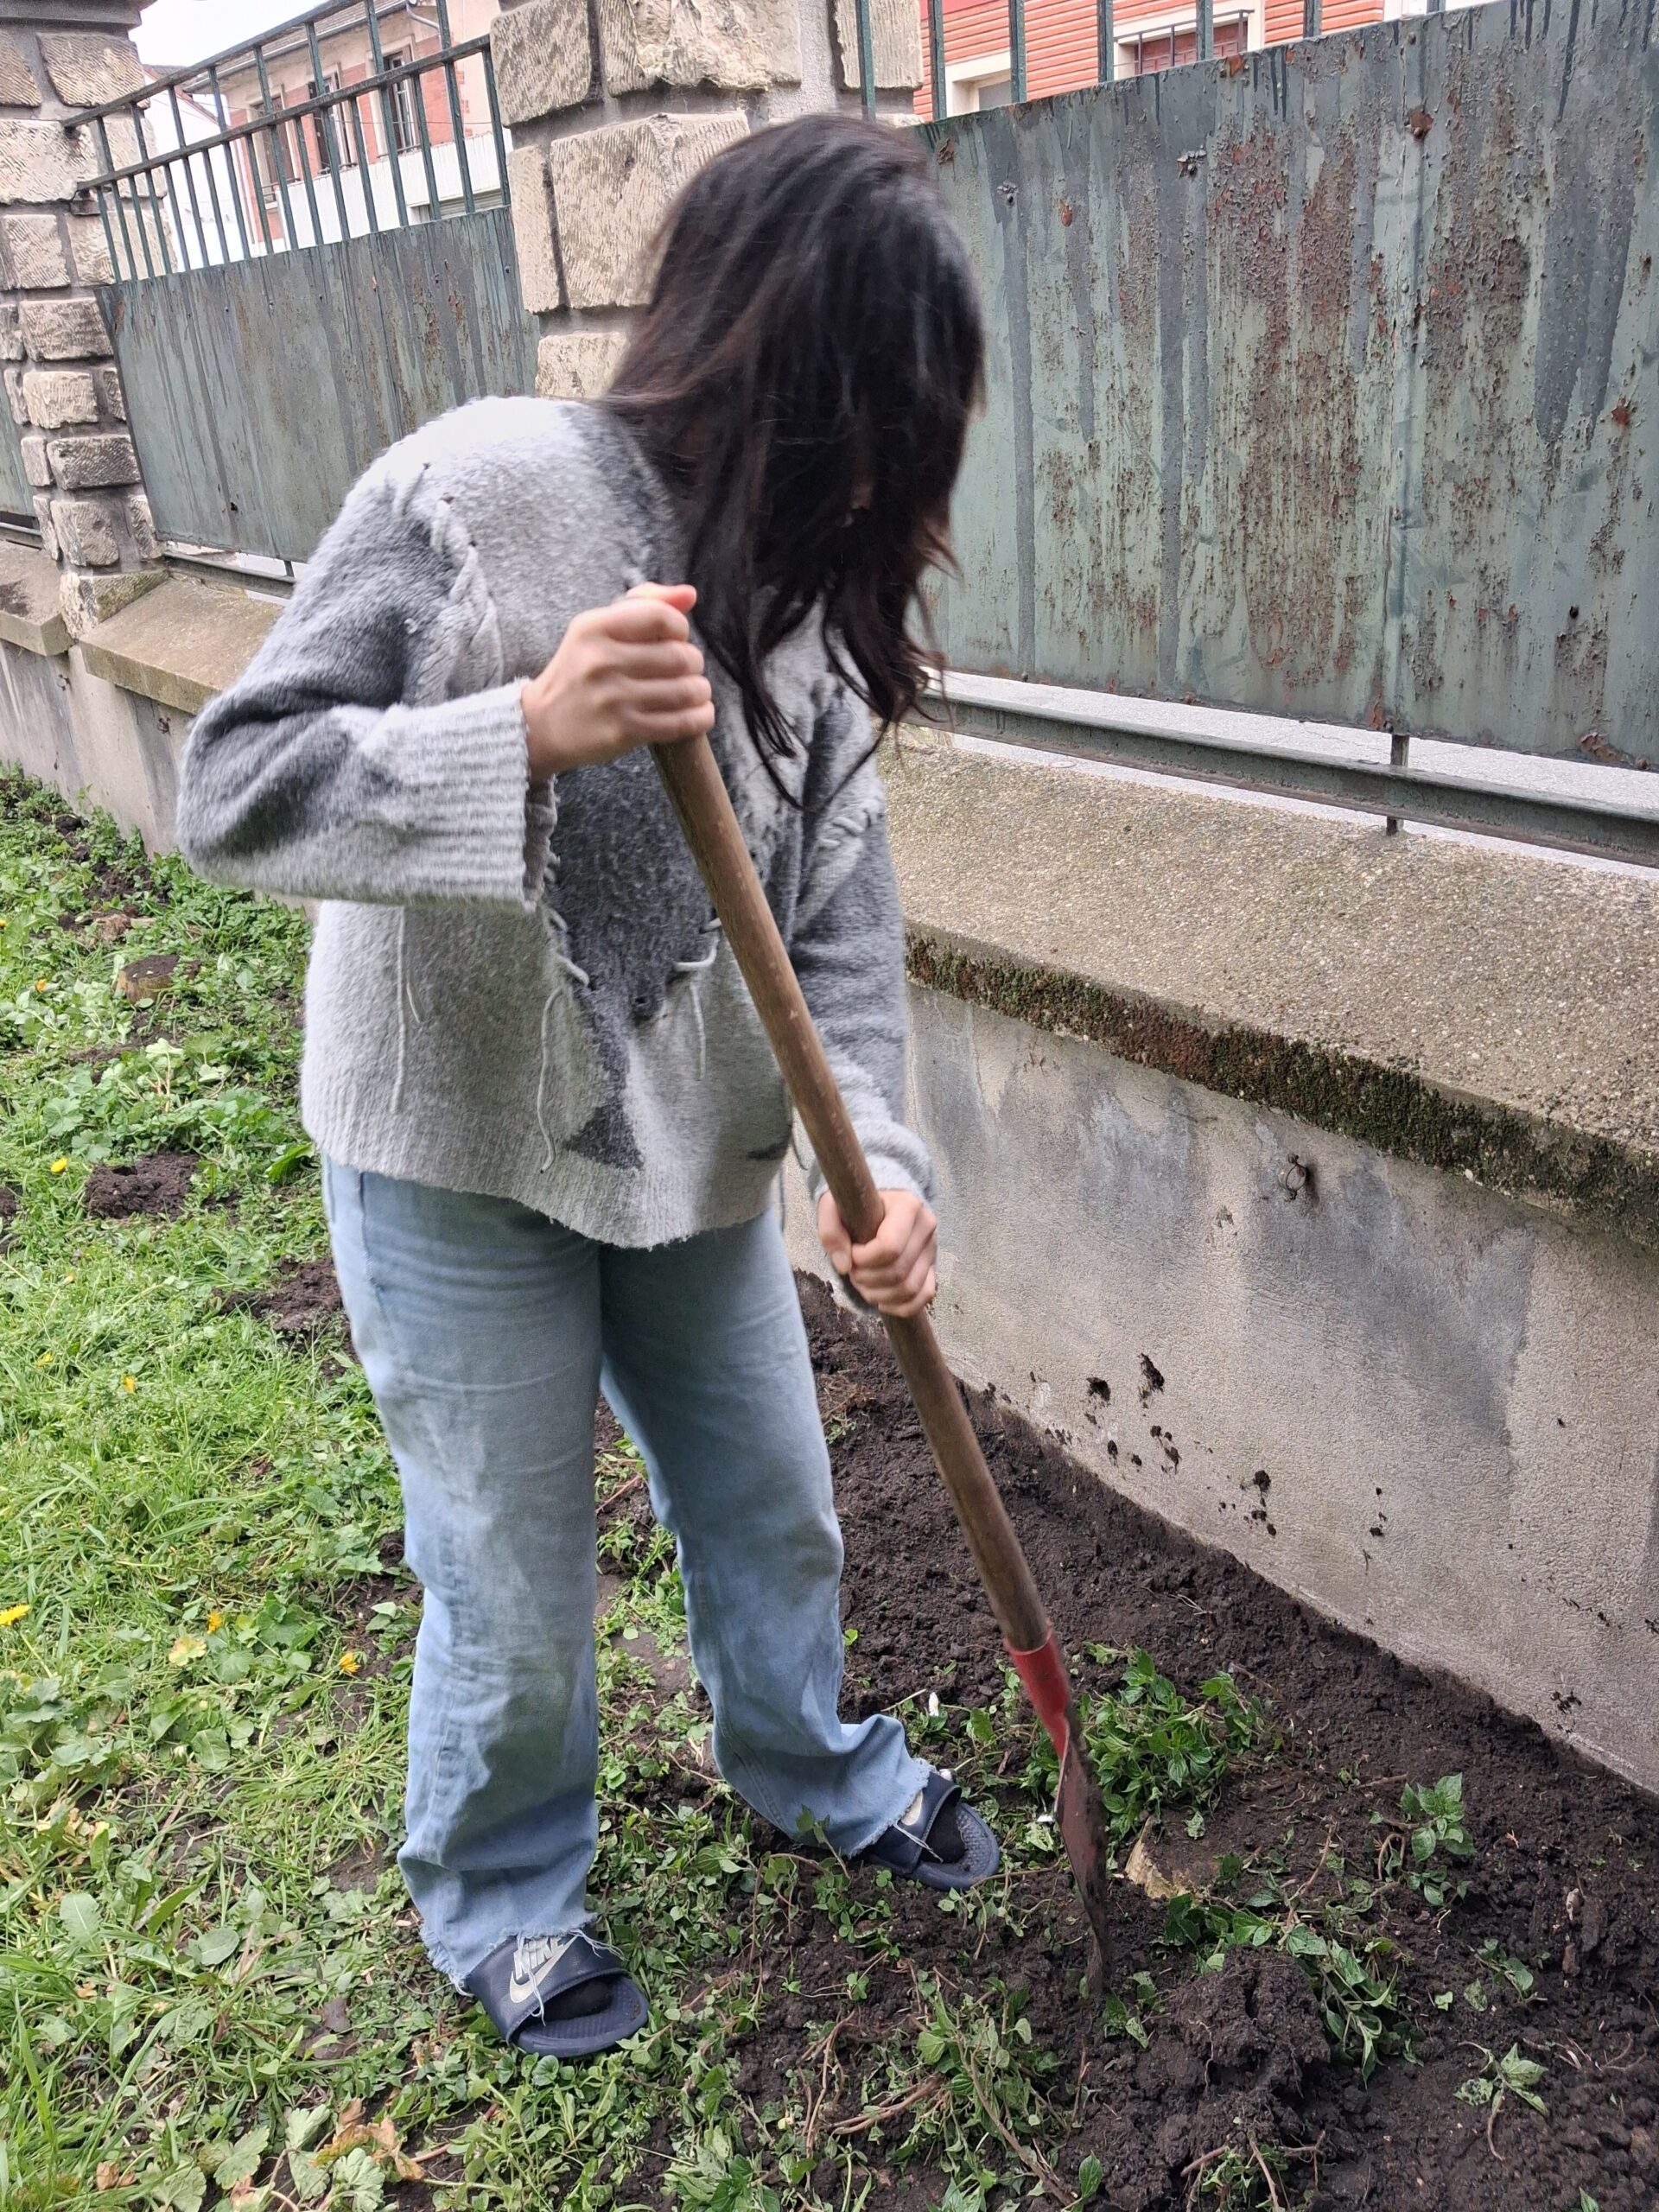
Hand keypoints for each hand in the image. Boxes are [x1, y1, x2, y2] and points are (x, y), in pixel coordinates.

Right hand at [521, 581, 714, 779]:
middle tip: (688, 670)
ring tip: (695, 692)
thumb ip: (645, 605)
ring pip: (685, 691)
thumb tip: (690, 595)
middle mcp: (602, 661)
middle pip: (679, 657)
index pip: (661, 618)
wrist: (541, 725)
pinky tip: (699, 713)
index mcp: (594, 627)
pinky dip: (699, 718)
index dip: (681, 628)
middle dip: (693, 663)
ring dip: (700, 691)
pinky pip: (679, 723)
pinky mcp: (623, 731)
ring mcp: (613, 699)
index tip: (677, 639)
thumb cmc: (579, 671)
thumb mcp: (597, 628)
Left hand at [817, 1188, 936, 1317]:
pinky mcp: (932, 1268)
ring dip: (879, 1295)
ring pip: (910, 1288)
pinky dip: (900, 1307)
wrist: (879, 1205)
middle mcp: (926, 1227)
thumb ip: (831, 1230)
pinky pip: (923, 1297)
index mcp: (908, 1206)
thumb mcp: (834, 1206)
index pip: (889, 1247)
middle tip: (853, 1271)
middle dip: (867, 1279)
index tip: (852, 1252)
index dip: (864, 1259)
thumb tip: (843, 1266)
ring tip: (863, 1284)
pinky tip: (881, 1300)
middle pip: (898, 1271)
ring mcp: (931, 1249)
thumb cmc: (857, 1205)